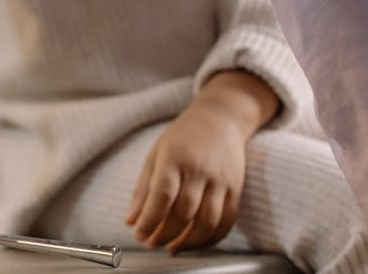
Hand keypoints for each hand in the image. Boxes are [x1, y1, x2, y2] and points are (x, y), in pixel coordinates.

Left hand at [127, 101, 245, 253]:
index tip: (139, 234)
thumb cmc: (182, 138)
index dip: (150, 219)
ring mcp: (221, 180)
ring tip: (172, 247)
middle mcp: (200, 169)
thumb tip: (131, 222)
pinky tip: (194, 243)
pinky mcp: (236, 189)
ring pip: (208, 221)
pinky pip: (226, 222)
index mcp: (174, 157)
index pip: (162, 194)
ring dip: (189, 242)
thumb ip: (143, 190)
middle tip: (152, 243)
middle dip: (166, 234)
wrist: (220, 120)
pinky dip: (211, 239)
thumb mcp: (155, 155)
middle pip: (185, 211)